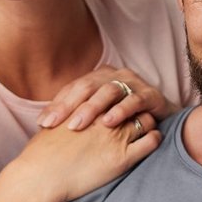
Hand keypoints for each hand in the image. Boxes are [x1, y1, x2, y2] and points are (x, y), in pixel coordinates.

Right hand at [7, 110, 160, 201]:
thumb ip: (67, 114)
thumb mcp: (54, 123)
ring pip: (146, 121)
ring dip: (149, 123)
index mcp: (89, 108)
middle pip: (133, 104)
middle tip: (141, 114)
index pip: (116, 95)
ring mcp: (116, 137)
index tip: (123, 107)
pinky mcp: (123, 158)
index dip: (121, 100)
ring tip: (150, 128)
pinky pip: (150, 142)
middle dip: (138, 108)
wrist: (41, 176)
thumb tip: (70, 116)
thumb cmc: (41, 153)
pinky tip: (153, 141)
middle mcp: (105, 118)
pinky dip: (155, 139)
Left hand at [37, 67, 169, 130]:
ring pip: (108, 91)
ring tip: (78, 125)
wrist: (159, 121)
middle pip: (87, 87)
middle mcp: (114, 76)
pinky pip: (134, 100)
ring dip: (92, 108)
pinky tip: (108, 123)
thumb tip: (42, 123)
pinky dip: (120, 111)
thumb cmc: (122, 120)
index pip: (73, 89)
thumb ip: (74, 114)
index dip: (57, 105)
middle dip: (70, 106)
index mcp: (98, 78)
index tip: (43, 124)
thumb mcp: (97, 116)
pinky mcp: (151, 94)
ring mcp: (133, 83)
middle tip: (57, 124)